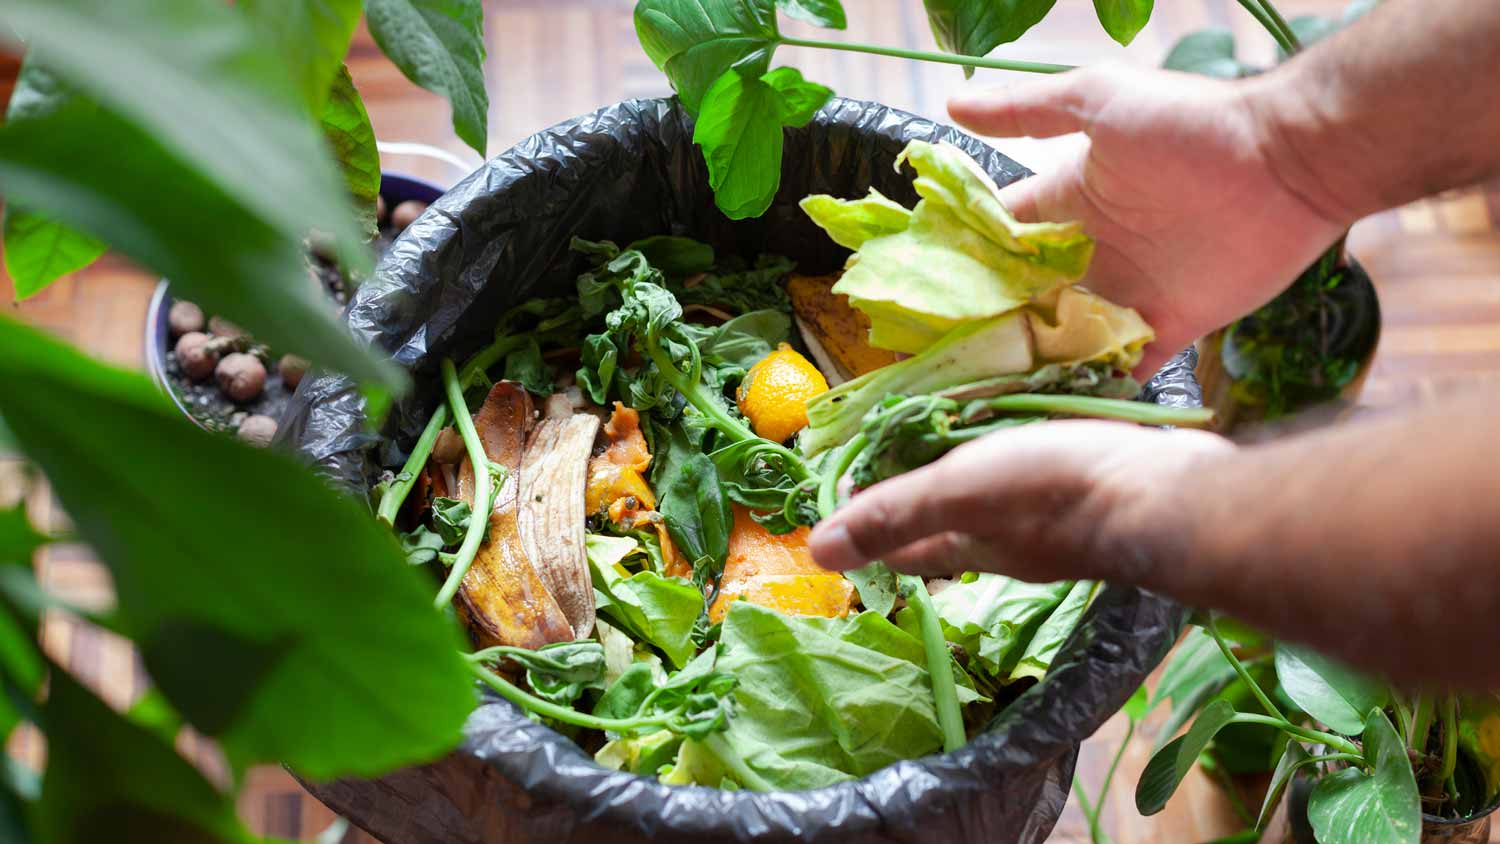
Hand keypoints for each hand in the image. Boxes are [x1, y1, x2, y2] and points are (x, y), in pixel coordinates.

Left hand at [808, 420, 1232, 582]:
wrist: (1172, 493)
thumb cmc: (1057, 490)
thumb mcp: (959, 492)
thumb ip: (894, 514)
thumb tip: (817, 552)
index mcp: (972, 546)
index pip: (904, 547)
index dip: (870, 525)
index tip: (847, 486)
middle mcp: (1012, 545)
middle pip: (951, 526)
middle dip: (922, 497)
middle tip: (900, 446)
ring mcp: (1059, 522)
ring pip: (1000, 502)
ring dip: (974, 473)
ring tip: (958, 430)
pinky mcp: (1098, 492)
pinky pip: (1045, 475)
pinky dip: (1024, 455)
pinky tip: (1030, 431)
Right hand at [948, 64, 1350, 374]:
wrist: (1289, 162)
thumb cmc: (1191, 124)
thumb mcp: (1099, 99)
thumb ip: (1026, 110)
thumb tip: (950, 104)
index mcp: (1067, 201)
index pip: (998, 237)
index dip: (960, 262)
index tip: (917, 295)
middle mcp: (1090, 252)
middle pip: (1023, 299)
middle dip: (986, 326)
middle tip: (936, 361)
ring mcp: (1127, 293)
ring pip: (1062, 339)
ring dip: (1029, 363)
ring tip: (979, 397)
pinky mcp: (1168, 327)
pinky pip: (1121, 368)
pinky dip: (1092, 388)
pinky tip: (1049, 409)